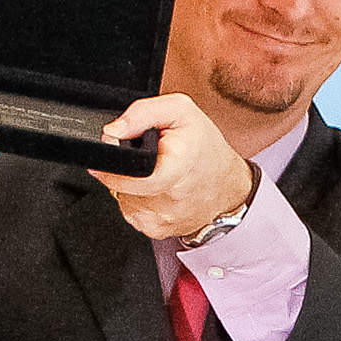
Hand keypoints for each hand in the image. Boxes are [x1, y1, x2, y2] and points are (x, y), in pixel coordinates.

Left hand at [94, 95, 255, 242]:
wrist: (229, 187)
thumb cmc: (207, 149)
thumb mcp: (181, 111)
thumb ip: (142, 113)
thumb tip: (111, 131)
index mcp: (173, 170)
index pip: (121, 171)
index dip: (114, 158)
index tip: (122, 147)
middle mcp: (166, 200)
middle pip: (117, 181)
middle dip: (125, 166)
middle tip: (150, 157)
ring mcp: (160, 219)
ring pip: (121, 196)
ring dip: (132, 182)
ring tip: (157, 172)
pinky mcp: (155, 230)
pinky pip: (131, 210)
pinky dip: (138, 198)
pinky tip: (157, 189)